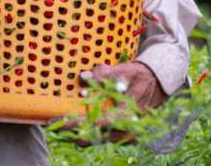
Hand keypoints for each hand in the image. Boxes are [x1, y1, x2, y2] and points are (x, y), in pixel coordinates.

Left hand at [53, 61, 167, 145]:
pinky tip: (74, 121)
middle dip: (69, 132)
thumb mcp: (125, 71)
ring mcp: (124, 135)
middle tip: (51, 124)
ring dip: (75, 132)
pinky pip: (100, 136)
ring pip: (94, 139)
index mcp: (126, 116)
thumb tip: (83, 76)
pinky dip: (85, 130)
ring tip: (58, 122)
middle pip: (91, 138)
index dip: (73, 124)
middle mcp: (125, 131)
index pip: (95, 124)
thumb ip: (104, 74)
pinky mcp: (121, 134)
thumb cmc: (141, 76)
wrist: (159, 83)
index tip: (55, 121)